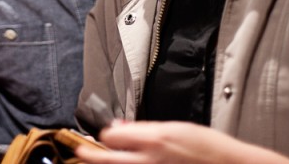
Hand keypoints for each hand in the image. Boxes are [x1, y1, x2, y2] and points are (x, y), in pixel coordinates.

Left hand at [75, 121, 288, 163]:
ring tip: (98, 160)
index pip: (111, 137)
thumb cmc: (207, 148)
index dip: (106, 135)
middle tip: (80, 152)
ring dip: (107, 162)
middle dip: (89, 155)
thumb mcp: (176, 128)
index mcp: (154, 141)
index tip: (104, 135)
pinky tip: (125, 163)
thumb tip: (119, 130)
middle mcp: (149, 162)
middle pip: (106, 160)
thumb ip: (144, 130)